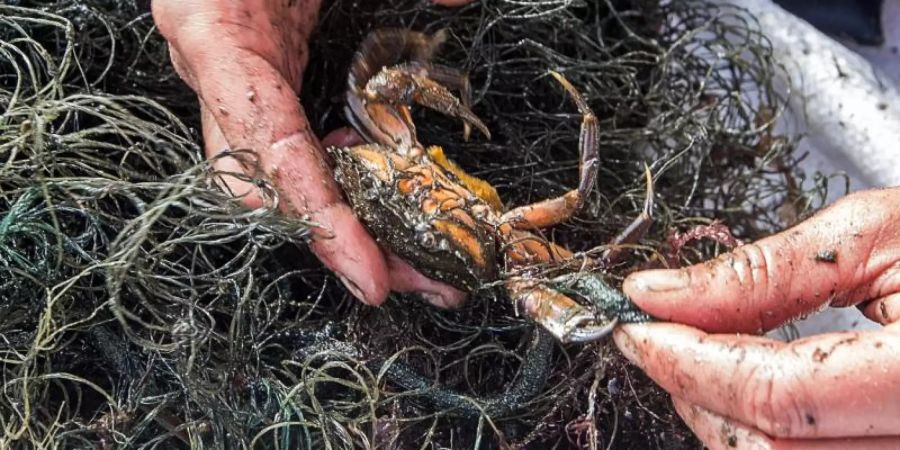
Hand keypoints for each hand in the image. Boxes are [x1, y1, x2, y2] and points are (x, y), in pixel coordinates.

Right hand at [150, 0, 469, 307]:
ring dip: (353, 221)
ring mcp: (236, 82)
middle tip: (422, 280)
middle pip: (269, 189)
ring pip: (284, 180)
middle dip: (343, 243)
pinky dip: (344, 176)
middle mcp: (218, 74)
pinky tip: (388, 186)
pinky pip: (297, 147)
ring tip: (423, 253)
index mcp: (214, 34)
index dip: (316, 217)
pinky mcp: (264, 81)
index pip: (262, 148)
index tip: (369, 272)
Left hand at [613, 187, 899, 448]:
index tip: (638, 326)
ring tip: (707, 365)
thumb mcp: (882, 234)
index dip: (687, 360)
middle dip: (697, 397)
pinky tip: (758, 401)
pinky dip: (771, 443)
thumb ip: (763, 271)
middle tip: (664, 342)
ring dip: (726, 426)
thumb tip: (660, 293)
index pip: (780, 394)